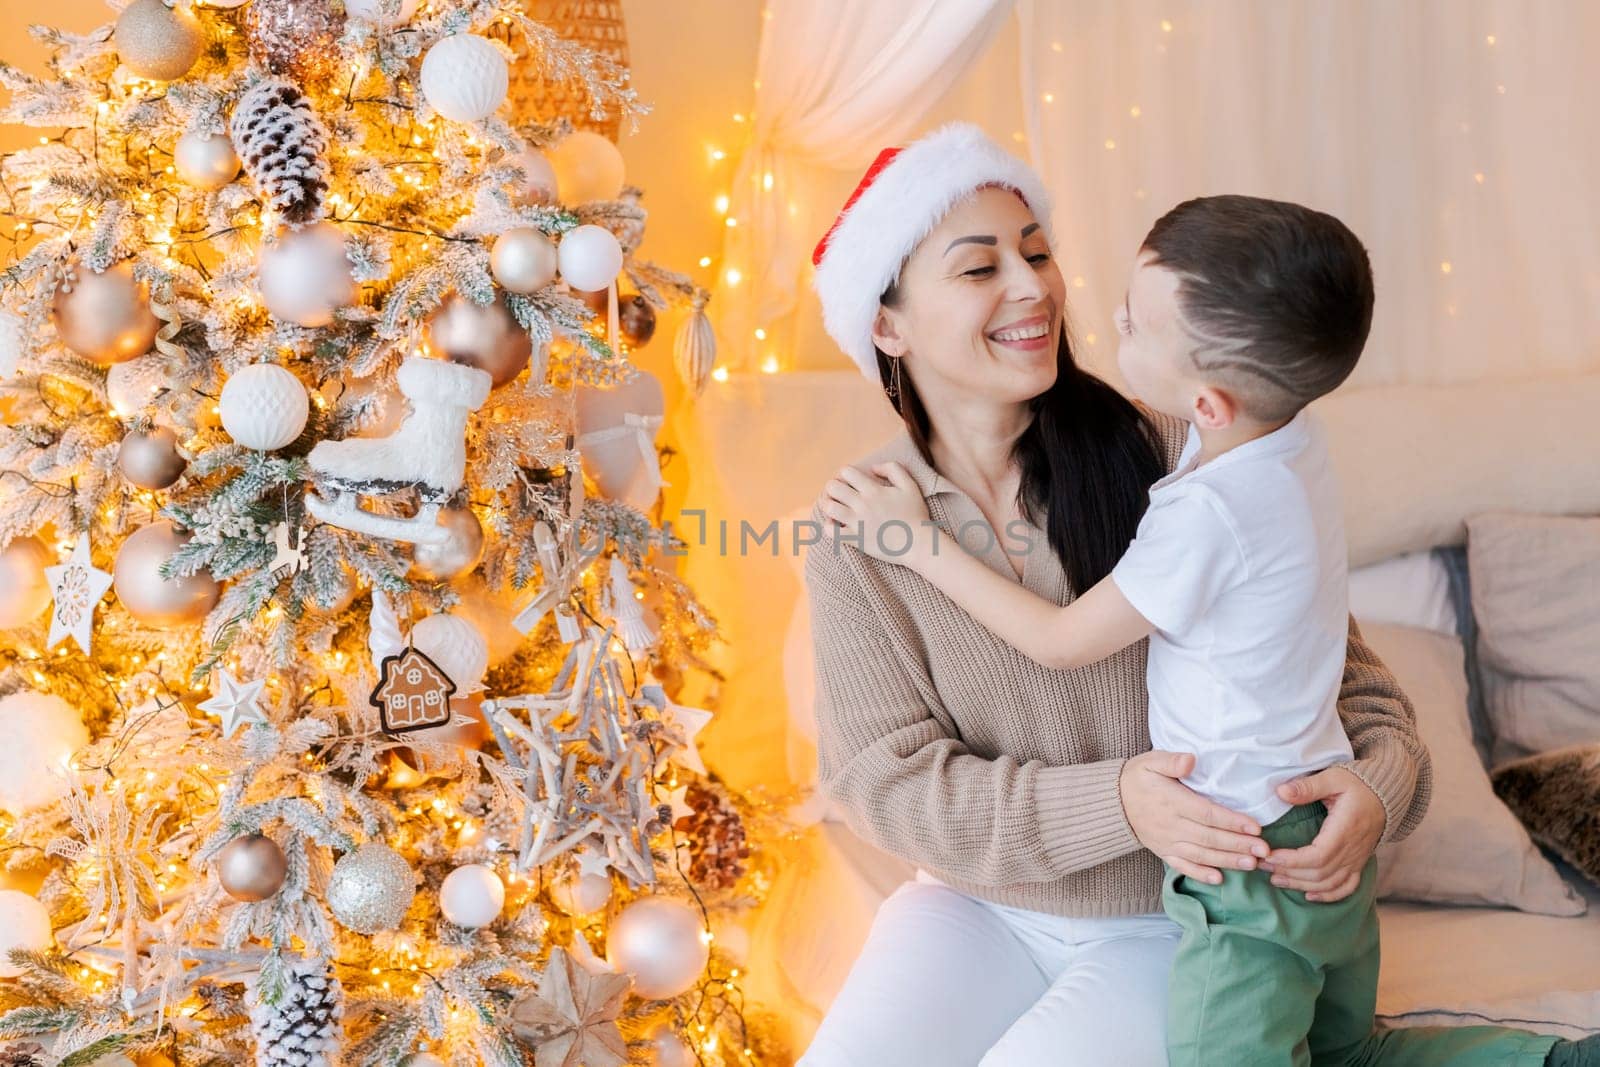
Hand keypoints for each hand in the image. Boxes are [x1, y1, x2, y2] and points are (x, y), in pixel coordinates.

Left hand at [816, 462, 934, 565]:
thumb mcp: (910, 485)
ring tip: (835, 508)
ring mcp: (857, 522)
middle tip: (839, 494)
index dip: (844, 474)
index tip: (849, 482)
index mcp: (873, 490)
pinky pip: (830, 532)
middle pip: (832, 487)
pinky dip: (828, 526)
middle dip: (833, 488)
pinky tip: (836, 525)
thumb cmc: (915, 514)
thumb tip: (873, 467)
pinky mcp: (855, 539)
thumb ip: (893, 469)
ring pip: (828, 507)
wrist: (918, 544)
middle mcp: (862, 504)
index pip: (846, 472)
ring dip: (828, 505)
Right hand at [1120, 750, 1266, 884]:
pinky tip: (1218, 879)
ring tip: (1251, 864)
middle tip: (1264, 850)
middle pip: (1210, 838)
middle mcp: (1171, 825)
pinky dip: (1200, 874)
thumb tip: (1191, 760)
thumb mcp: (1151, 761)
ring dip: (1227, 860)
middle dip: (1238, 845)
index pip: (1207, 814)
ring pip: (1201, 854)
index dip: (1232, 822)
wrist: (1112, 802)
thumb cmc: (1137, 778)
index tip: (1255, 827)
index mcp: (1172, 802)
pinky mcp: (1163, 852)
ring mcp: (1167, 841)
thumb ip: (1171, 761)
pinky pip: (1182, 866)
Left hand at [1260, 766, 1384, 901]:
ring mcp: (1357, 859)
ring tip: (1276, 879)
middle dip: (1289, 872)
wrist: (1385, 795)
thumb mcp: (1333, 778)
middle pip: (1319, 873)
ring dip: (1301, 885)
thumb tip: (1281, 792)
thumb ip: (1308, 786)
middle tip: (1262, 865)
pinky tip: (1309, 896)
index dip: (1292, 861)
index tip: (1269, 855)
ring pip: (1329, 883)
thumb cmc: (1357, 785)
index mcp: (1344, 830)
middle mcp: (1352, 850)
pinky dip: (1329, 895)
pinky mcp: (1359, 863)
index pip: (1317, 856)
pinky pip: (1347, 887)